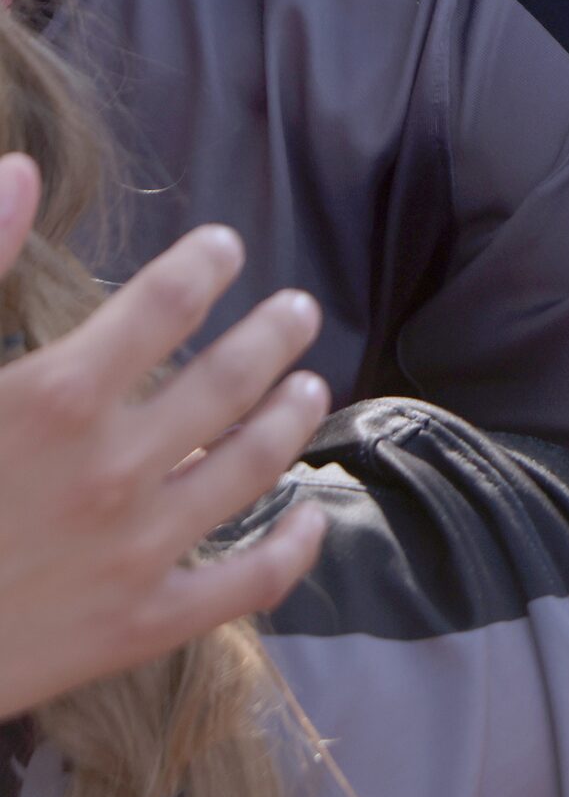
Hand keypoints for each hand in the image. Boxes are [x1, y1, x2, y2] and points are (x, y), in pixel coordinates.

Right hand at [0, 154, 331, 718]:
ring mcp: (135, 552)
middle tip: (300, 309)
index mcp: (54, 399)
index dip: (202, 268)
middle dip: (272, 337)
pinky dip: (292, 549)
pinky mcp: (138, 626)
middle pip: (226, 384)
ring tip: (311, 389)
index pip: (162, 307)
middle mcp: (113, 470)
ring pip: (251, 471)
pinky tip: (309, 519)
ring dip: (289, 422)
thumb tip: (22, 170)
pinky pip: (246, 584)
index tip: (226, 247)